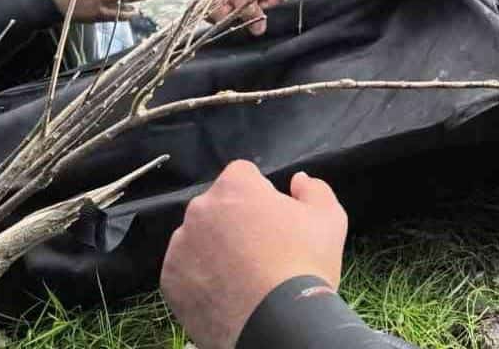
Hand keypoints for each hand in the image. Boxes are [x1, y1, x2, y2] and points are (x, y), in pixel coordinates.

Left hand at [161, 161, 347, 348]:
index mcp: (235, 186)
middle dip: (235, 219)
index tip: (273, 219)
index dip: (261, 194)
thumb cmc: (304, 265)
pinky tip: (226, 291)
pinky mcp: (169, 279)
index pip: (243, 174)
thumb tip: (298, 180)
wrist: (276, 324)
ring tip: (242, 275)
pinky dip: (201, 276)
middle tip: (259, 249)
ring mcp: (181, 245)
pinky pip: (186, 268)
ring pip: (199, 237)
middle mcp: (200, 209)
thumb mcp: (328, 219)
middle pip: (218, 205)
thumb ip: (314, 189)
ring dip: (215, 247)